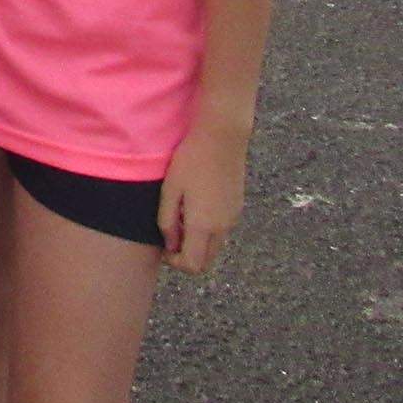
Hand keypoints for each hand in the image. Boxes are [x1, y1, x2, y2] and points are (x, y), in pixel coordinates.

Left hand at [158, 115, 250, 277]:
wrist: (222, 138)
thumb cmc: (191, 160)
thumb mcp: (170, 190)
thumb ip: (167, 221)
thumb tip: (170, 244)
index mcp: (204, 226)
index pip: (192, 265)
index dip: (175, 263)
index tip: (164, 247)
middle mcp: (223, 228)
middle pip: (206, 260)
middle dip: (187, 256)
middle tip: (171, 235)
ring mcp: (233, 218)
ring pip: (215, 246)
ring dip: (198, 242)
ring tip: (181, 217)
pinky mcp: (237, 207)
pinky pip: (222, 230)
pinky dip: (208, 230)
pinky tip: (196, 206)